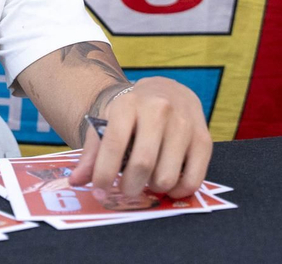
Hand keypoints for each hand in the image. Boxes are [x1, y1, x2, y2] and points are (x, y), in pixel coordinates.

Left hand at [69, 77, 211, 199]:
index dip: (104, 174)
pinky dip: (177, 191)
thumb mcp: (108, 122)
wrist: (166, 90)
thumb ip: (92, 152)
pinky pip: (192, 180)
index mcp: (130, 103)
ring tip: (148, 181)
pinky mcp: (204, 138)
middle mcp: (160, 109)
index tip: (99, 191)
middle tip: (126, 191)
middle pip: (142, 164)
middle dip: (129, 188)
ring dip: (154, 188)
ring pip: (167, 176)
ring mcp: (185, 123)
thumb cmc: (133, 113)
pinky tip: (168, 183)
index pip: (114, 144)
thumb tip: (76, 181)